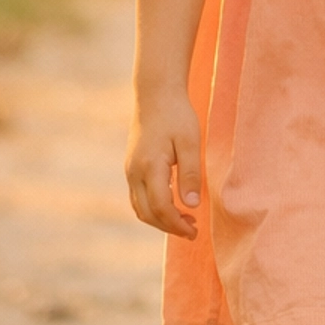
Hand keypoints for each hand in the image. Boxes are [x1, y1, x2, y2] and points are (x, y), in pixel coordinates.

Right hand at [125, 92, 202, 238]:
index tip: (194, 230)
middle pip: (147, 214)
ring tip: (185, 221)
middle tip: (192, 230)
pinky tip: (172, 205)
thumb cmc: (176, 115)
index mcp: (150, 167)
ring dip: (160, 220)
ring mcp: (130, 171)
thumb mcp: (190, 141)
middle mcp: (134, 173)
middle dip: (169, 227)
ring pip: (140, 208)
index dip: (177, 224)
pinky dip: (153, 209)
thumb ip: (191, 173)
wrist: (155, 94)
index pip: (160, 207)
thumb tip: (192, 205)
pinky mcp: (131, 168)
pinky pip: (139, 197)